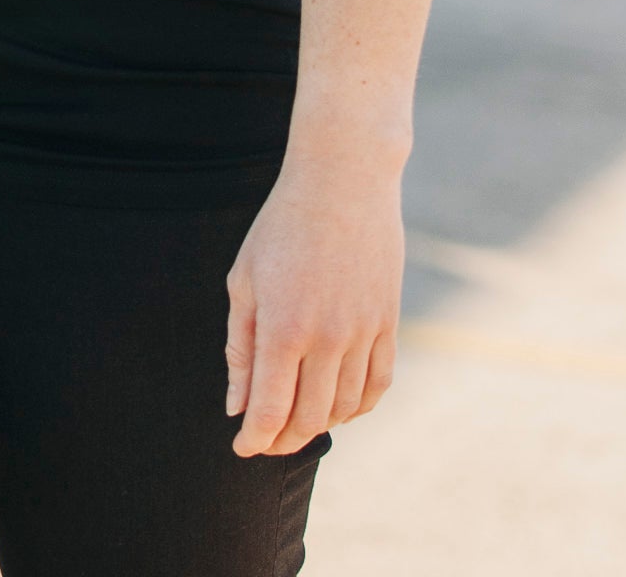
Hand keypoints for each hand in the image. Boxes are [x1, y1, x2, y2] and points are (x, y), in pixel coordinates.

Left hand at [224, 160, 404, 455]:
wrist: (343, 179)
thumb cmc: (282, 225)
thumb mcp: (245, 279)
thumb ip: (240, 348)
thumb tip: (236, 407)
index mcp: (283, 327)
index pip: (269, 411)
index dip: (254, 440)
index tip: (241, 446)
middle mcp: (328, 338)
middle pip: (309, 419)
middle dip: (283, 440)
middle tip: (266, 438)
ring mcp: (364, 331)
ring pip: (346, 408)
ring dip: (320, 425)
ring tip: (298, 419)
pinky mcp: (389, 321)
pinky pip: (379, 384)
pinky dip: (359, 407)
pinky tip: (340, 405)